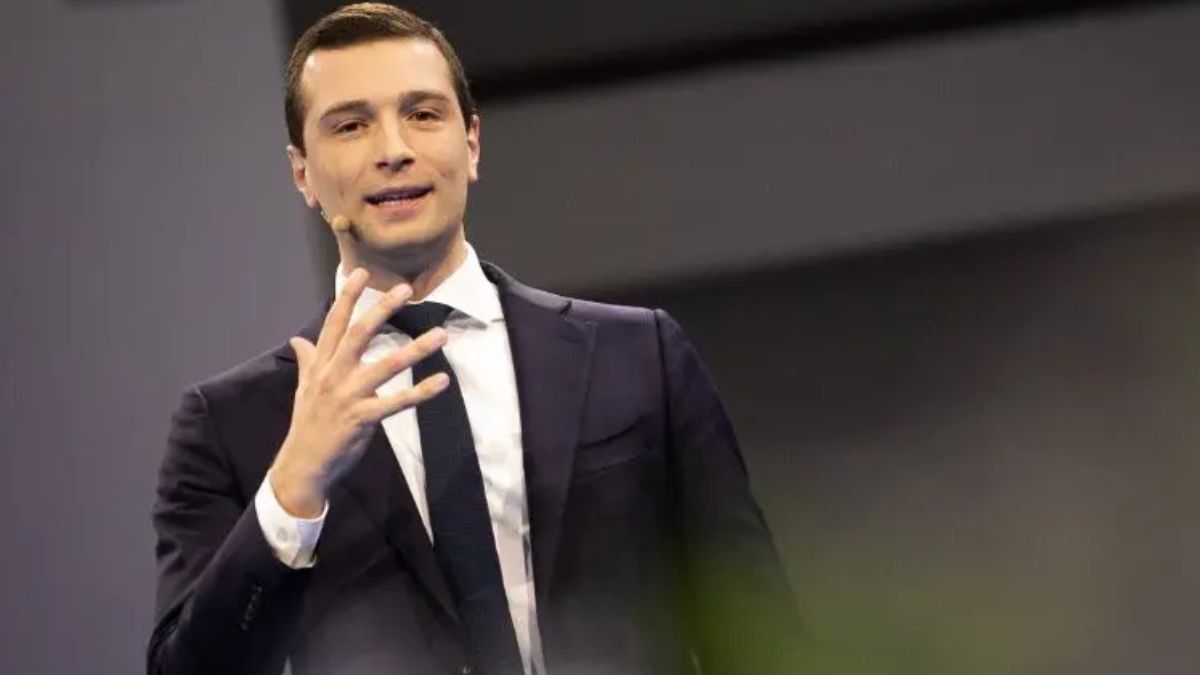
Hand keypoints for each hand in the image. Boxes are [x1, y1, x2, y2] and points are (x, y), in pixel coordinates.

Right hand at [269, 268, 449, 516]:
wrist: (302, 465)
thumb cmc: (307, 424)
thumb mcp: (304, 388)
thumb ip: (307, 360)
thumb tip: (297, 339)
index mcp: (322, 365)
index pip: (334, 324)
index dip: (347, 297)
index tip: (360, 273)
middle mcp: (334, 375)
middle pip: (360, 334)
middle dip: (382, 309)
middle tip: (405, 289)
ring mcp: (348, 396)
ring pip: (386, 366)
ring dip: (416, 349)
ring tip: (441, 335)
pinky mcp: (362, 418)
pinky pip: (397, 403)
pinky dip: (421, 393)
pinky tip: (442, 382)